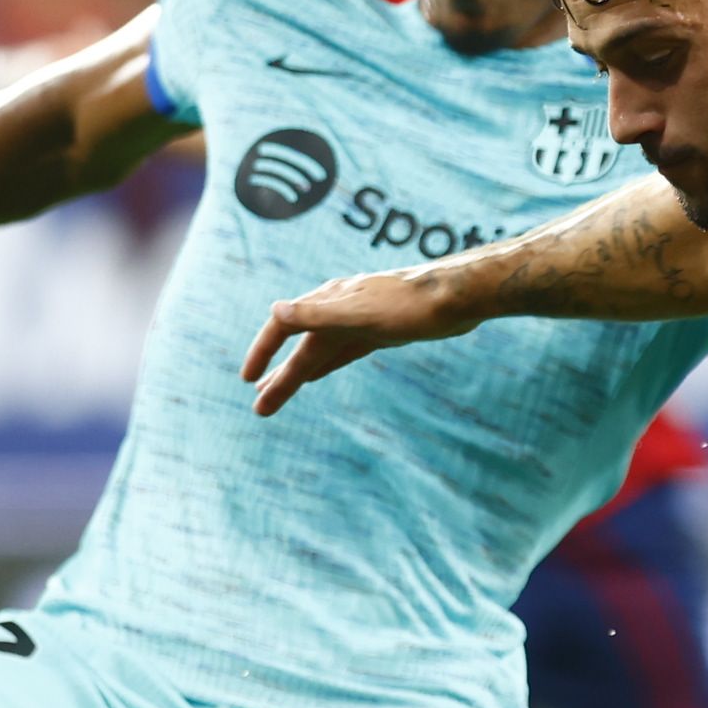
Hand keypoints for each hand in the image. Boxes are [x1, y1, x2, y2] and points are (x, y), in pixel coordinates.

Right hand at [241, 267, 470, 413]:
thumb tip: (276, 310)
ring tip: (274, 395)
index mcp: (329, 301)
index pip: (283, 326)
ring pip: (321, 352)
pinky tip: (317, 374)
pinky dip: (326, 364)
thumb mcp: (362, 314)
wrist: (458, 296)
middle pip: (301, 348)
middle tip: (260, 411)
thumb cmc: (412, 305)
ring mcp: (360, 320)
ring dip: (298, 373)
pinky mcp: (381, 330)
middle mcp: (339, 308)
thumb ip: (319, 315)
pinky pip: (344, 351)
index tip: (249, 380)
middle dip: (279, 378)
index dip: (263, 352)